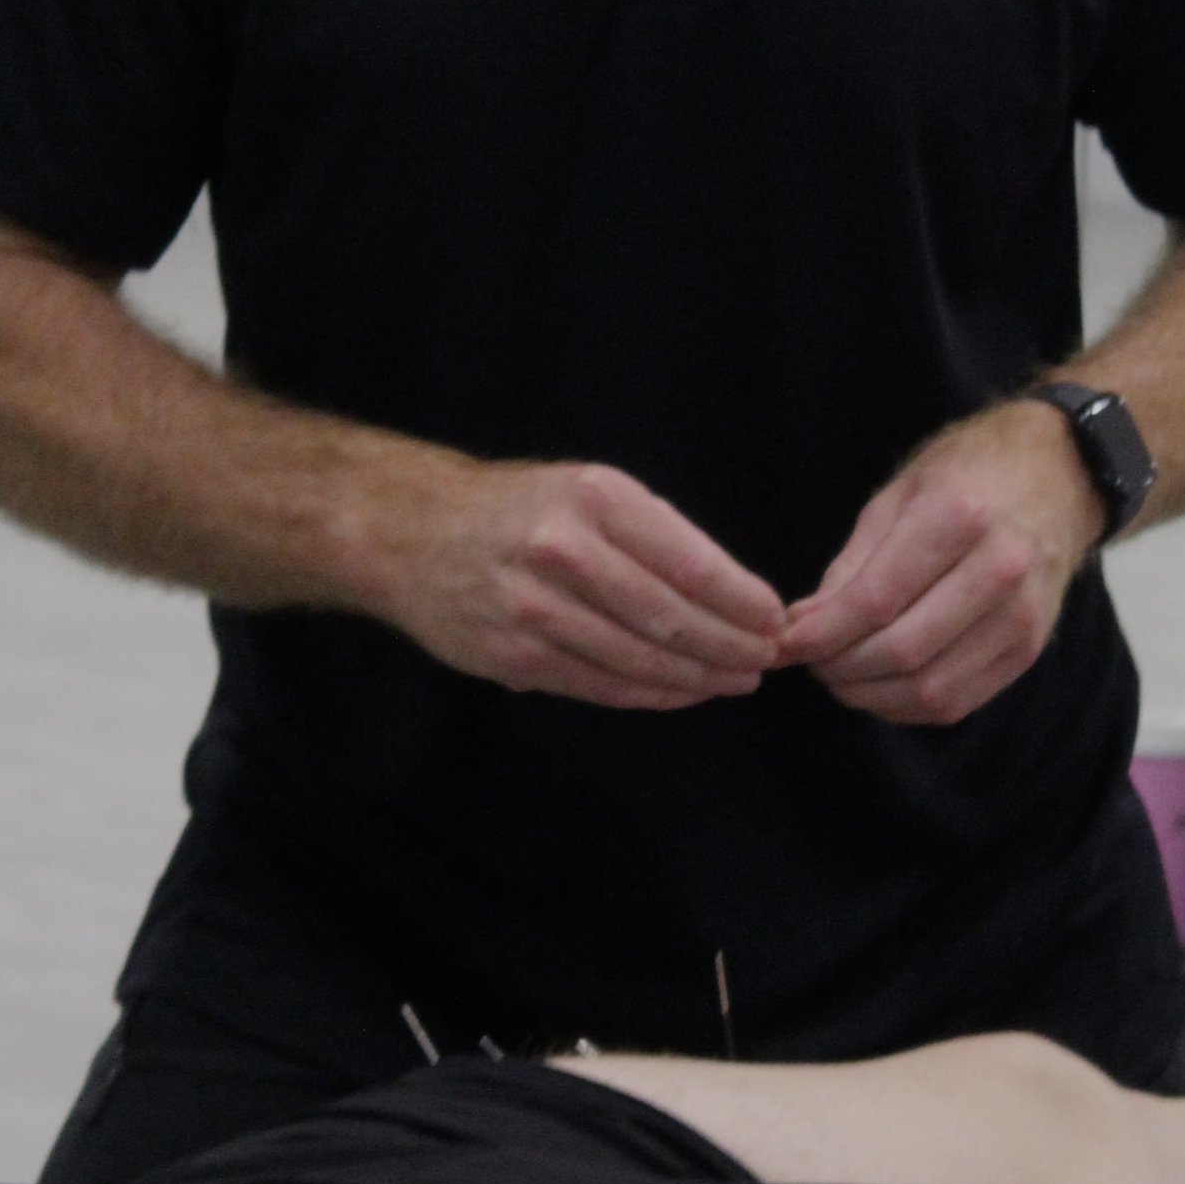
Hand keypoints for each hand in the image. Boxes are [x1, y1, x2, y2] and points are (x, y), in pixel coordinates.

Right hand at [375, 453, 786, 711]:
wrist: (409, 531)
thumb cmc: (517, 508)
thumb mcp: (585, 489)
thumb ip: (652, 536)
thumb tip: (734, 596)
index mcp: (594, 498)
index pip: (689, 561)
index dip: (740, 601)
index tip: (774, 620)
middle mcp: (563, 549)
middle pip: (669, 616)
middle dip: (729, 646)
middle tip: (765, 661)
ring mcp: (533, 607)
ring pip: (637, 657)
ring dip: (696, 678)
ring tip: (733, 681)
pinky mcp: (511, 655)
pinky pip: (597, 684)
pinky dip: (649, 694)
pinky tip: (680, 693)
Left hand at [776, 400, 1103, 727]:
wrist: (1058, 478)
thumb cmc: (968, 476)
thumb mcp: (898, 496)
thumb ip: (851, 565)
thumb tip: (803, 624)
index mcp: (959, 517)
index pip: (876, 600)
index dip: (821, 633)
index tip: (783, 643)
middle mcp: (999, 569)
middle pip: (902, 650)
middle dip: (839, 667)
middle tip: (808, 660)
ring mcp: (1022, 616)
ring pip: (930, 688)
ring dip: (869, 695)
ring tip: (839, 674)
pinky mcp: (1029, 649)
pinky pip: (958, 702)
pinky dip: (906, 706)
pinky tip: (880, 685)